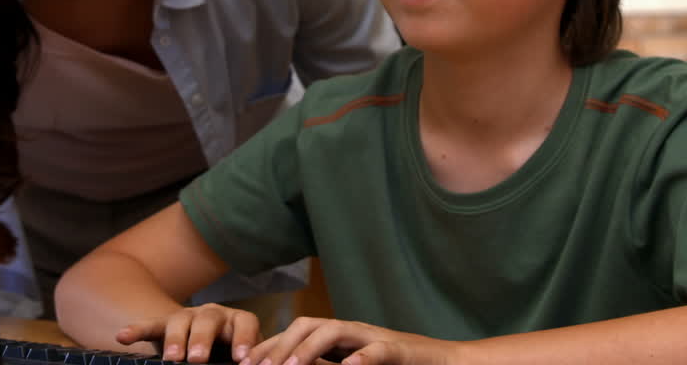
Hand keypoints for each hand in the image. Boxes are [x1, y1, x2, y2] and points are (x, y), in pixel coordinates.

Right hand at [116, 303, 260, 362]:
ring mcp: (187, 317)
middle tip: (198, 359)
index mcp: (236, 322)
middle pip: (208, 320)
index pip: (244, 323)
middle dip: (202, 339)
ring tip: (172, 358)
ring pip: (180, 321)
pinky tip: (122, 337)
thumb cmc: (228, 355)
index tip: (241, 359)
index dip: (244, 339)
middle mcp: (213, 314)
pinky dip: (137, 330)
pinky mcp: (164, 325)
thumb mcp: (236, 359)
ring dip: (175, 339)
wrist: (205, 344)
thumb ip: (242, 363)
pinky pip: (150, 326)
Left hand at [240, 317, 452, 364]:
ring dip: (310, 348)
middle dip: (281, 345)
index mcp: (339, 338)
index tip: (245, 364)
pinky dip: (362, 359)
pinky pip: (378, 351)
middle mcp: (352, 332)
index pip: (296, 333)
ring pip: (336, 331)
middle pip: (309, 325)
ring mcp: (375, 338)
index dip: (269, 346)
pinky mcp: (398, 351)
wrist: (441, 362)